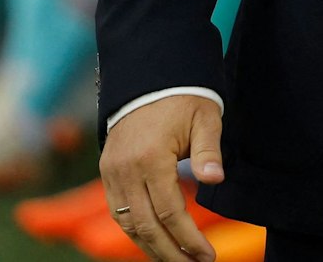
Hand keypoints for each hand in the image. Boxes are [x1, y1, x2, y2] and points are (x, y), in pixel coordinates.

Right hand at [99, 94, 223, 261]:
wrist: (149, 79)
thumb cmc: (184, 98)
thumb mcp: (205, 117)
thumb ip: (209, 150)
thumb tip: (215, 180)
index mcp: (151, 158)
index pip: (169, 212)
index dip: (189, 239)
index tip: (207, 256)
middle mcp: (126, 170)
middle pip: (145, 226)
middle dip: (170, 253)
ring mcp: (112, 173)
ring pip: (127, 224)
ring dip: (151, 247)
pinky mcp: (107, 173)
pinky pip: (118, 212)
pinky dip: (135, 231)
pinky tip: (155, 242)